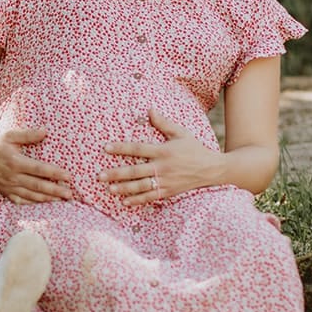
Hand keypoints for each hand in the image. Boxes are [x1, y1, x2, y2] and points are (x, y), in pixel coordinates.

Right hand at [0, 128, 73, 203]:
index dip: (55, 174)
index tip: (68, 176)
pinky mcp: (5, 192)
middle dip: (55, 190)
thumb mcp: (10, 135)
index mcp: (15, 162)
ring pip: (31, 196)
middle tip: (70, 194)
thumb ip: (28, 135)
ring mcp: (8, 187)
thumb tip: (46, 131)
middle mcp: (12, 177)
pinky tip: (44, 202)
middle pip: (38, 186)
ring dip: (48, 199)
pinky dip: (33, 203)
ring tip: (62, 200)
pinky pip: (21, 200)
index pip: (39, 170)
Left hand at [101, 108, 217, 206]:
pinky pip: (150, 197)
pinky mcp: (169, 192)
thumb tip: (149, 110)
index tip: (105, 148)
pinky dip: (137, 200)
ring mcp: (165, 181)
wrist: (212, 170)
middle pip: (135, 171)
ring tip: (109, 189)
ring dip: (123, 188)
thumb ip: (164, 123)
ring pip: (140, 186)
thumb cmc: (195, 149)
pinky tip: (125, 201)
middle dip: (115, 173)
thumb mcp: (181, 133)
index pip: (138, 148)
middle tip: (99, 175)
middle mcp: (163, 167)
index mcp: (163, 151)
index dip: (121, 148)